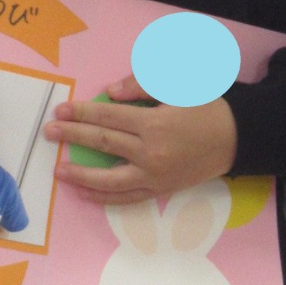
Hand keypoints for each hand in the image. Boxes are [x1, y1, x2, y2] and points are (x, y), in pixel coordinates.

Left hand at [45, 73, 237, 204]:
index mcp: (154, 125)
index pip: (108, 118)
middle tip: (50, 133)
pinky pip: (127, 198)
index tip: (61, 111)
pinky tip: (84, 194)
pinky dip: (104, 198)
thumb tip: (109, 94)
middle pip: (103, 144)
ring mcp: (154, 177)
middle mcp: (151, 154)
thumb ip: (142, 86)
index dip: (82, 113)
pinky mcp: (160, 191)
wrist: (235, 140)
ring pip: (110, 180)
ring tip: (58, 171)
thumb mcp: (179, 86)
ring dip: (81, 175)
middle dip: (73, 137)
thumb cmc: (206, 108)